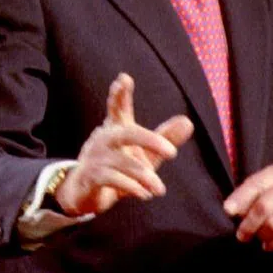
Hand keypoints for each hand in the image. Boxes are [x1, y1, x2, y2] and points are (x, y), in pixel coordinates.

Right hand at [55, 73, 193, 215]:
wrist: (84, 193)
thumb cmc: (117, 168)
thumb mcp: (144, 155)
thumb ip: (164, 139)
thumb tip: (188, 121)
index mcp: (115, 129)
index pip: (117, 108)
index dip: (120, 94)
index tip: (124, 78)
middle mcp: (104, 139)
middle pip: (126, 133)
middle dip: (149, 141)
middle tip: (172, 153)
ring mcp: (96, 157)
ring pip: (124, 162)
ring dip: (145, 176)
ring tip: (160, 189)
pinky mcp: (91, 176)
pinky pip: (113, 179)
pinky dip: (131, 187)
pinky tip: (144, 194)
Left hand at [223, 162, 272, 250]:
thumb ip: (254, 194)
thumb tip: (231, 209)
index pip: (256, 183)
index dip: (240, 198)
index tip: (228, 210)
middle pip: (264, 205)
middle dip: (248, 223)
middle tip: (241, 235)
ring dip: (262, 235)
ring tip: (259, 238)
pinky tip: (270, 245)